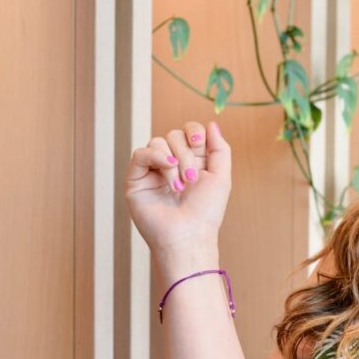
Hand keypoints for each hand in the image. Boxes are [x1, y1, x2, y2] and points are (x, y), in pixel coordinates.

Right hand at [124, 120, 231, 253]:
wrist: (189, 235)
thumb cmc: (206, 212)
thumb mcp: (222, 177)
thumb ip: (220, 149)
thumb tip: (211, 123)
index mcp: (192, 162)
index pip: (189, 131)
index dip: (194, 131)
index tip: (199, 142)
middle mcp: (172, 164)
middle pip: (174, 135)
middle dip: (186, 154)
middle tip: (193, 179)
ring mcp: (153, 171)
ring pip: (158, 142)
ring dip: (174, 161)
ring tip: (180, 186)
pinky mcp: (136, 179)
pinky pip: (141, 153)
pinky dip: (156, 156)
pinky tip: (167, 169)